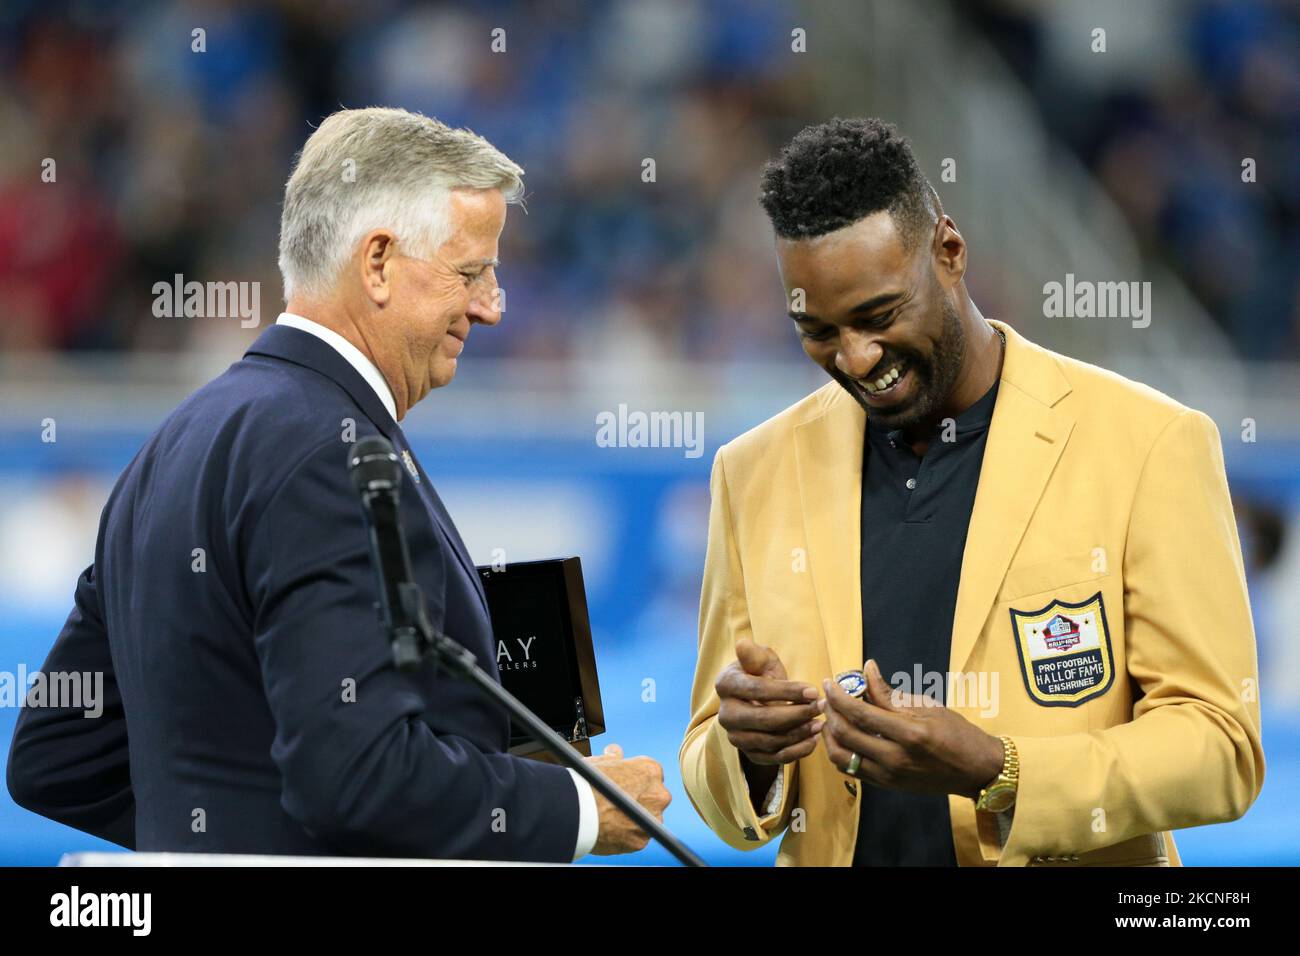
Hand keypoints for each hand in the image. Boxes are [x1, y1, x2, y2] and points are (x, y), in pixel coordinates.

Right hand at [585, 743, 671, 854]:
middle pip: (654, 798)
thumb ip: (614, 758)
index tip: (623, 786)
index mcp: (651, 770)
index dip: (635, 781)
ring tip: (612, 819)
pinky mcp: (642, 841)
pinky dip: (627, 837)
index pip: (650, 775)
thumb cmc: (586, 783)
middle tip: (618, 804)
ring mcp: (653, 820)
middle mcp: (658, 794)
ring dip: (635, 820)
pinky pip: (637, 838)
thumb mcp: (601, 762)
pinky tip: (611, 833)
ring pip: (648, 820)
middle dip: (640, 801)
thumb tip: (615, 752)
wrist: (575, 810)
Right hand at [716, 638, 821, 800]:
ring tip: (820, 723)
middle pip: (763, 719)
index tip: (814, 691)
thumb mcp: (760, 659)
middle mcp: (725, 714)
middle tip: (821, 707)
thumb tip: (743, 644)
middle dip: (796, 714)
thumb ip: (754, 655)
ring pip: (770, 741)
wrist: (756, 699)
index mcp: (725, 685)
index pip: (757, 690)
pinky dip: (796, 752)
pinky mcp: (748, 753)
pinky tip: (813, 740)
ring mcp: (735, 736)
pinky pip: (774, 758)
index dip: (787, 691)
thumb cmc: (760, 673)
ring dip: (799, 733)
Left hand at [818, 659, 1004, 797]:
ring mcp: (889, 776)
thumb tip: (867, 669)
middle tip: (825, 698)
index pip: (861, 714)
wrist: (975, 770)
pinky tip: (841, 737)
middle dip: (830, 713)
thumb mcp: (927, 707)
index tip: (828, 682)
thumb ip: (890, 693)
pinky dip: (840, 752)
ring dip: (829, 736)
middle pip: (846, 735)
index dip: (838, 697)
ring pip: (841, 758)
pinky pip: (851, 770)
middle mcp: (895, 759)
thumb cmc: (956, 733)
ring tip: (829, 718)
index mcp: (909, 735)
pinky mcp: (886, 786)